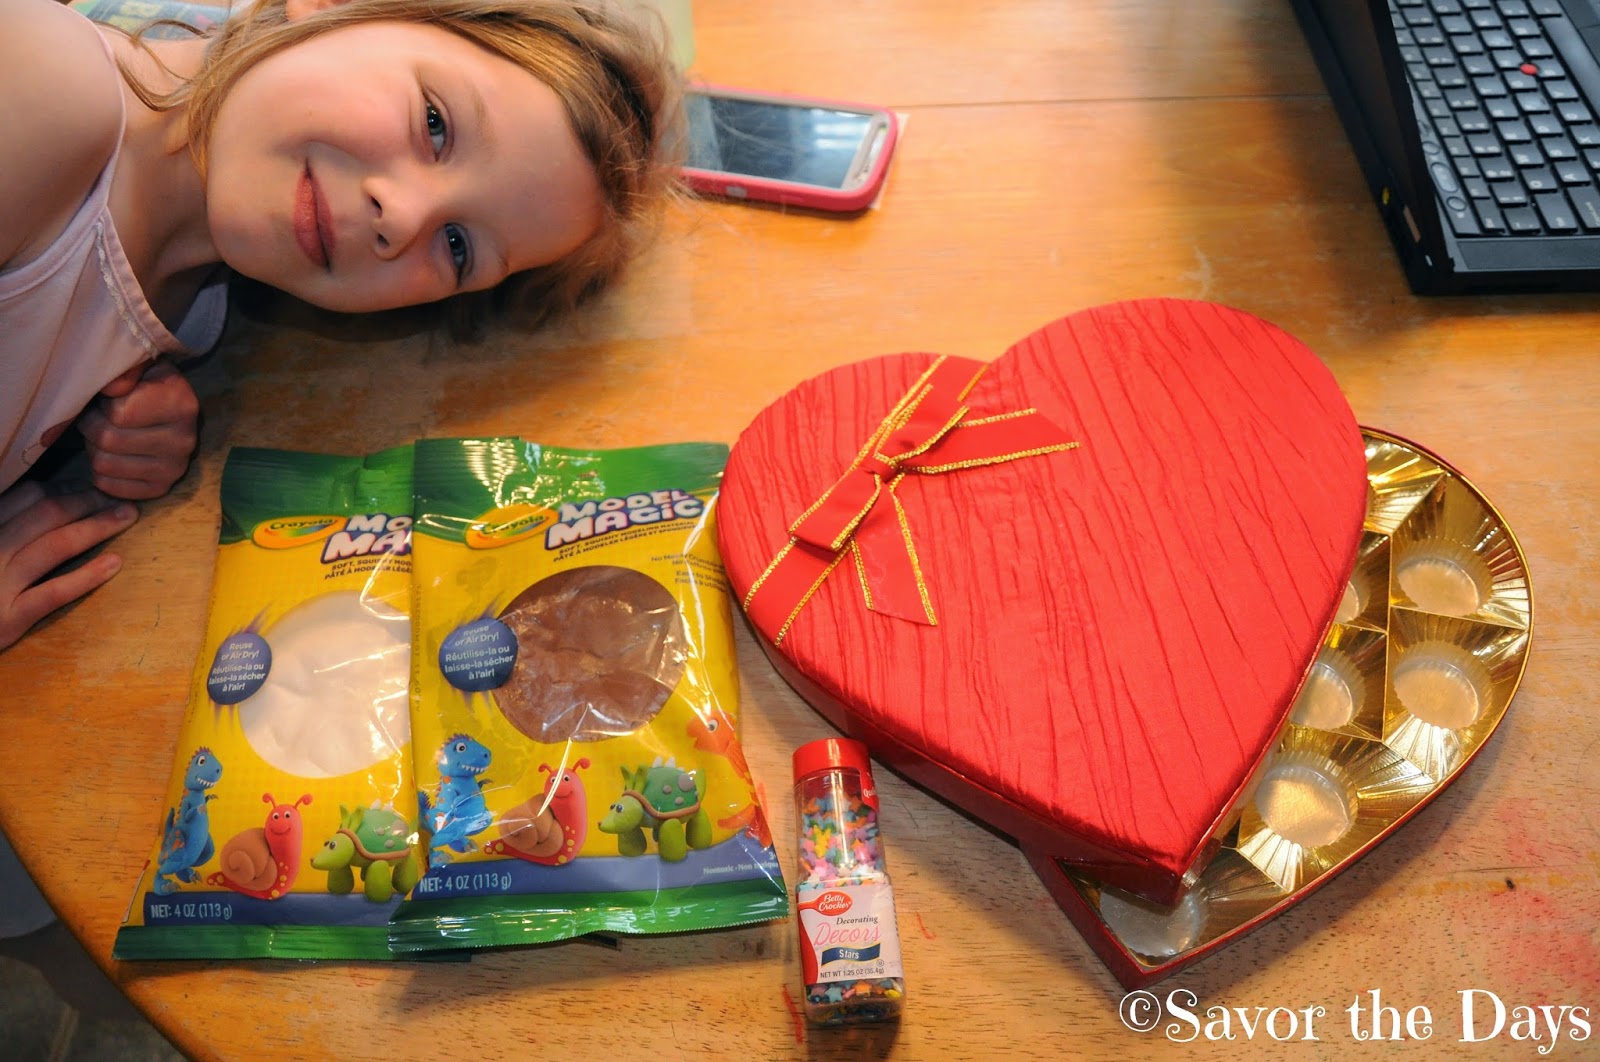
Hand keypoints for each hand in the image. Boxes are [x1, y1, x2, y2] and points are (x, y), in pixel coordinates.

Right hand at [0, 481, 137, 651]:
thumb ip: (7, 525)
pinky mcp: (7, 618)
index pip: (27, 496)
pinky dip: (86, 576)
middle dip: (88, 502)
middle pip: (46, 514)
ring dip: (96, 527)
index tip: (91, 489)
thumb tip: (43, 499)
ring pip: (54, 545)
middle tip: (119, 499)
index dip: (66, 489)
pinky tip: (114, 563)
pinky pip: (52, 592)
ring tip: (126, 517)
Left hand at [79, 360, 199, 500]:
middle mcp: (184, 440)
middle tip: (99, 419)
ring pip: (104, 465)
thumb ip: (125, 367)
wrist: (168, 407)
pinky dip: (100, 472)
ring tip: (105, 435)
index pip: (118, 414)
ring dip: (94, 449)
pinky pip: (109, 486)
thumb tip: (113, 390)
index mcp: (181, 405)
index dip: (101, 406)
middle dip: (92, 427)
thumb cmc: (146, 383)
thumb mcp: (139, 363)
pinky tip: (112, 456)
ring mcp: (175, 468)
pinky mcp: (162, 487)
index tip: (108, 400)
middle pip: (108, 441)